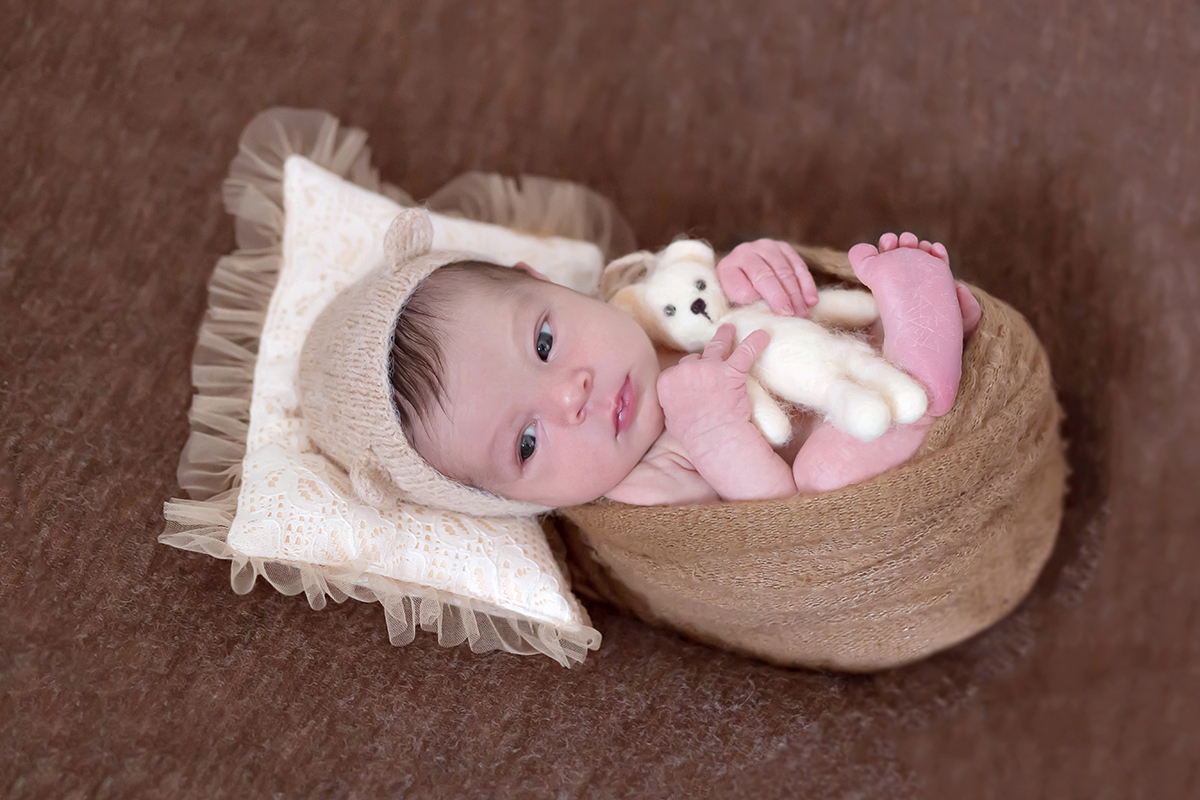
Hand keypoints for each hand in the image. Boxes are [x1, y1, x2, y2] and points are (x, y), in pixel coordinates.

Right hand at [656, 324, 770, 443]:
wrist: (714, 438)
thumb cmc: (693, 435)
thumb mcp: (671, 420)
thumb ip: (672, 405)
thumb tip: (674, 404)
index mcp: (667, 381)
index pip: (678, 370)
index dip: (688, 374)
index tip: (694, 379)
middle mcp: (686, 370)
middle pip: (695, 358)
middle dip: (703, 360)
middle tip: (710, 356)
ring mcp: (708, 368)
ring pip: (716, 346)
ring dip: (724, 336)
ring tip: (729, 329)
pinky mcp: (731, 371)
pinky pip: (745, 352)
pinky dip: (755, 342)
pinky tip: (763, 335)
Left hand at [716, 239, 817, 316]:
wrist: (739, 277)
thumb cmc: (736, 296)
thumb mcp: (731, 302)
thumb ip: (742, 299)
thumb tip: (756, 296)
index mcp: (729, 266)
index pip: (748, 280)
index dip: (768, 295)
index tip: (781, 312)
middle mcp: (747, 251)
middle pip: (769, 274)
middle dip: (784, 296)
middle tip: (795, 315)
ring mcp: (766, 247)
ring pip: (786, 269)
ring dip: (797, 293)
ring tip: (803, 312)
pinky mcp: (783, 248)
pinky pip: (798, 265)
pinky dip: (806, 284)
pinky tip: (812, 300)